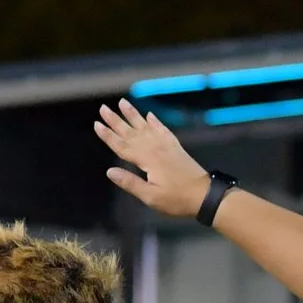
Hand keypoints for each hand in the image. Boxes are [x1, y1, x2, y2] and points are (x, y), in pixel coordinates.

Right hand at [93, 100, 212, 217]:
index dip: (108, 136)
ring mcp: (166, 146)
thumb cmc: (177, 199)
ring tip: (123, 102)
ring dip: (133, 115)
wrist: (205, 195)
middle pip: (131, 132)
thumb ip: (130, 183)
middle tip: (103, 108)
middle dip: (116, 120)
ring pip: (145, 126)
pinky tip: (150, 115)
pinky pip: (163, 130)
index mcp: (147, 159)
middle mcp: (155, 148)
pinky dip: (155, 121)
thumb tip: (109, 171)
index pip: (122, 146)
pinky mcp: (175, 147)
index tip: (96, 124)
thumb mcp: (151, 197)